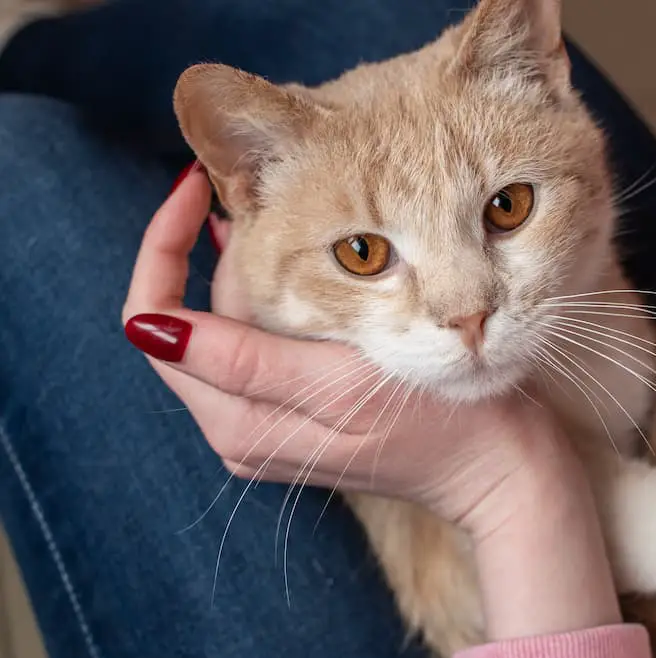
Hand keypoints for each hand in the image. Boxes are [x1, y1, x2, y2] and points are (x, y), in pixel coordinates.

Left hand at [122, 164, 622, 638]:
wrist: (500, 469)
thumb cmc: (437, 425)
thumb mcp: (338, 385)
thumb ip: (244, 360)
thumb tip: (147, 327)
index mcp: (236, 418)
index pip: (156, 319)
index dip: (163, 246)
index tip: (196, 183)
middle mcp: (239, 423)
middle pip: (198, 311)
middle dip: (225, 249)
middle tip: (284, 193)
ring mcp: (270, 420)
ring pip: (234, 319)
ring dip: (258, 263)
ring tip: (305, 216)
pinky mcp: (302, 413)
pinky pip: (268, 338)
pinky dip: (285, 292)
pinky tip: (324, 263)